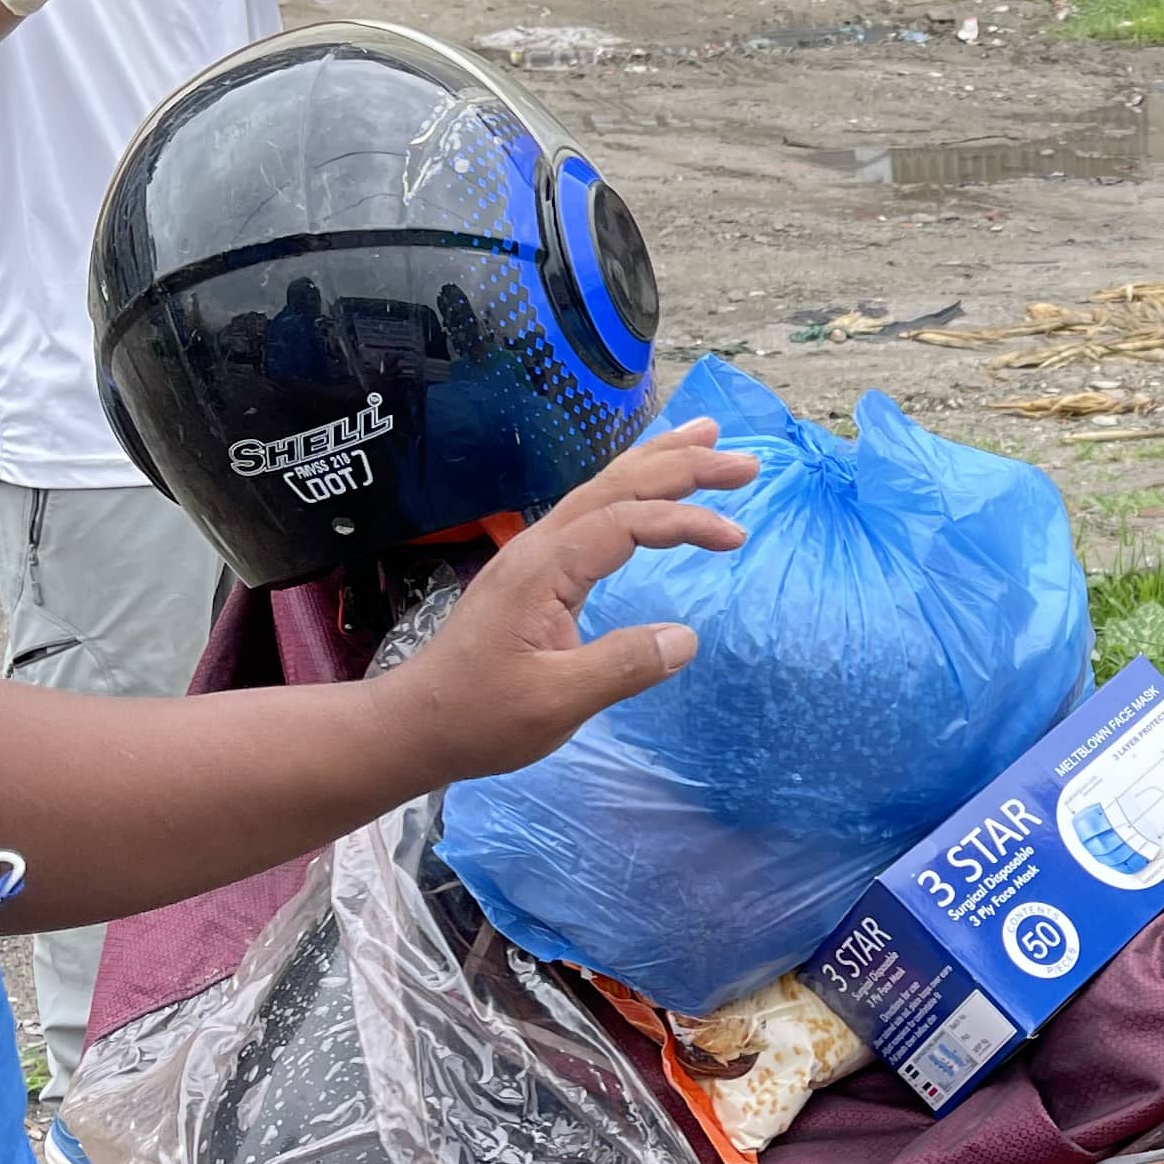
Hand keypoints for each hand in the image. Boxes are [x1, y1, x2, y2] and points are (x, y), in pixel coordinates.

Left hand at [381, 422, 753, 781]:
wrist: (418, 723)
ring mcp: (533, 555)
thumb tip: (686, 637)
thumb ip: (623, 666)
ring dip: (656, 464)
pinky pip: (590, 510)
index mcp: (545, 569)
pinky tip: (646, 488)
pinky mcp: (534, 571)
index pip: (625, 522)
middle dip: (682, 466)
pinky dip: (630, 489)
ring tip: (706, 440)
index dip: (684, 521)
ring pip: (601, 489)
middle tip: (746, 462)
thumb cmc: (482, 717)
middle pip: (616, 486)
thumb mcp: (557, 703)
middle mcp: (539, 547)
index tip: (736, 539)